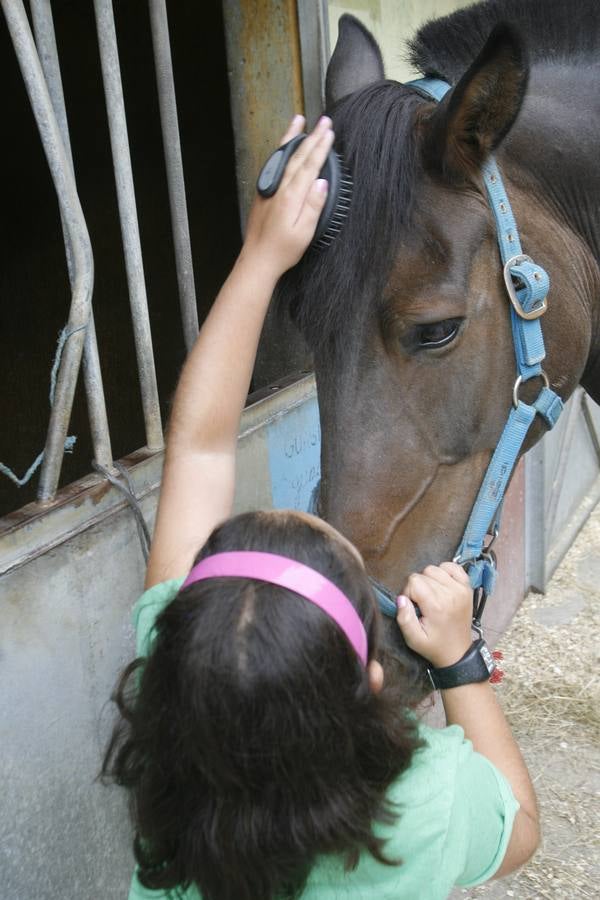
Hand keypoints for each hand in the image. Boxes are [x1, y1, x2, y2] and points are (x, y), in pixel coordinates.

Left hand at [241, 115, 333, 276]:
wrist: (257, 259)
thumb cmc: (283, 250)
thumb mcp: (304, 232)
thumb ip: (313, 206)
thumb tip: (322, 182)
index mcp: (291, 196)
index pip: (309, 166)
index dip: (320, 148)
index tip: (329, 132)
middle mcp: (279, 188)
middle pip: (297, 156)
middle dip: (311, 137)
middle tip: (324, 121)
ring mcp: (269, 188)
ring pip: (282, 157)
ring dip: (292, 137)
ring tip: (299, 120)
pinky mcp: (264, 193)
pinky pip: (275, 164)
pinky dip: (281, 150)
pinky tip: (285, 145)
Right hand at [395, 562, 472, 667]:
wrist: (458, 652)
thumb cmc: (434, 646)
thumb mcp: (414, 639)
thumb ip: (404, 619)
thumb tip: (401, 598)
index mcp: (437, 606)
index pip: (414, 581)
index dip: (408, 592)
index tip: (413, 606)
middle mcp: (451, 594)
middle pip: (424, 573)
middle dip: (418, 586)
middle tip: (422, 603)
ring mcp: (461, 589)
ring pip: (436, 568)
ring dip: (430, 579)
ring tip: (431, 595)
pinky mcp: (467, 587)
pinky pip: (453, 567)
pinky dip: (445, 572)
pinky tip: (442, 585)